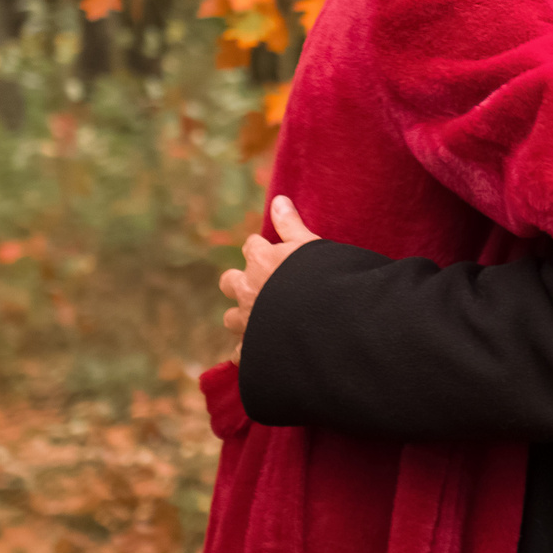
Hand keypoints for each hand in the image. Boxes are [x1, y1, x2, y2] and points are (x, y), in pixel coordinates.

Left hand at [221, 195, 318, 342]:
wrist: (323, 321)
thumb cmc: (322, 278)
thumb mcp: (310, 245)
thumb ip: (291, 224)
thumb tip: (278, 199)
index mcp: (262, 260)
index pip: (251, 247)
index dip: (261, 250)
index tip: (273, 253)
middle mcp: (248, 288)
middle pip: (229, 281)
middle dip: (239, 282)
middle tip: (259, 286)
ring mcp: (248, 320)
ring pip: (231, 318)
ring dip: (241, 317)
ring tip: (259, 320)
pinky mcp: (252, 348)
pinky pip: (240, 354)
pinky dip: (248, 353)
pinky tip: (260, 353)